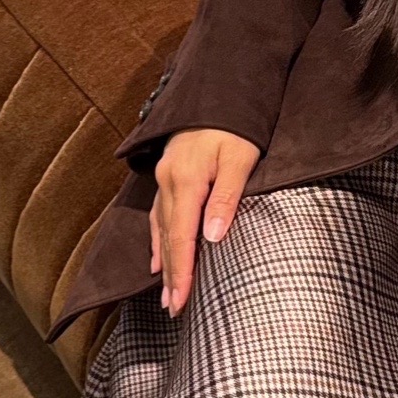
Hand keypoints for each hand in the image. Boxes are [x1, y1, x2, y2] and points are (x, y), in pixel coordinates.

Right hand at [150, 129, 261, 315]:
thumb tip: (213, 237)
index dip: (182, 272)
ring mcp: (165, 178)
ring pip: (161, 228)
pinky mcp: (169, 174)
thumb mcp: (240, 157)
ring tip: (165, 293)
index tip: (180, 302)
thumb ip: (227, 196)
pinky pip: (158, 214)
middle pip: (168, 238)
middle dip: (171, 276)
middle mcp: (169, 182)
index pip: (182, 237)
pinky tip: (156, 257)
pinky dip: (157, 239)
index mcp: (186, 181)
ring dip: (164, 262)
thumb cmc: (237, 124)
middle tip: (173, 309)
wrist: (219, 88)